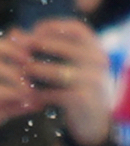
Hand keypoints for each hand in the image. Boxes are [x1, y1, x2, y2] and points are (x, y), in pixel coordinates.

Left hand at [0, 18, 113, 143]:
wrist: (97, 119)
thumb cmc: (79, 85)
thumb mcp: (72, 63)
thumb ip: (47, 46)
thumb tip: (14, 32)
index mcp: (97, 49)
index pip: (77, 29)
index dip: (54, 26)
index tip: (35, 30)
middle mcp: (99, 62)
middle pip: (64, 48)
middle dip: (39, 47)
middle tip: (21, 50)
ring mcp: (93, 81)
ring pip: (58, 72)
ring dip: (36, 71)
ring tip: (23, 71)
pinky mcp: (83, 99)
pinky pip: (56, 94)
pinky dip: (39, 94)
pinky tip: (29, 94)